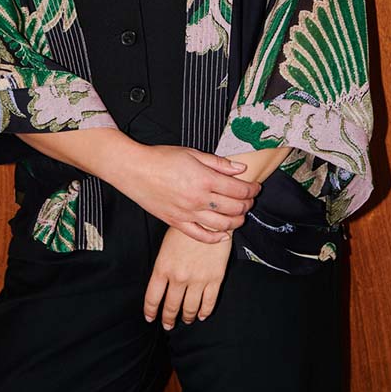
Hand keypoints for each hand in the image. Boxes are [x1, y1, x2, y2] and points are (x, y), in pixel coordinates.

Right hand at [112, 144, 260, 243]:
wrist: (134, 169)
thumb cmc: (161, 158)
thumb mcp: (191, 153)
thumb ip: (218, 163)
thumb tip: (240, 169)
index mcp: (204, 179)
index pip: (238, 190)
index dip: (252, 189)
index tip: (255, 187)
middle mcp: (199, 199)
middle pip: (234, 208)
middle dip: (247, 205)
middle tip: (250, 200)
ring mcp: (188, 213)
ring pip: (222, 225)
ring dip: (237, 222)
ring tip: (240, 216)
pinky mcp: (177, 222)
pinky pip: (201, 236)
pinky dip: (216, 238)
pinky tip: (224, 234)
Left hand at [144, 226, 232, 328]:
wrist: (209, 220)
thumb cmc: (185, 229)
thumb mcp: (166, 245)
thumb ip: (163, 266)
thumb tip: (162, 284)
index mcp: (163, 267)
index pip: (153, 298)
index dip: (151, 311)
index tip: (150, 318)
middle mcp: (179, 277)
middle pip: (171, 307)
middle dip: (168, 318)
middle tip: (168, 324)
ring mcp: (197, 280)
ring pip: (190, 308)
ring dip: (186, 317)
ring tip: (185, 320)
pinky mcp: (215, 279)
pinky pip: (208, 303)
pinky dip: (204, 312)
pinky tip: (201, 314)